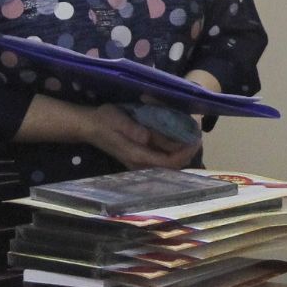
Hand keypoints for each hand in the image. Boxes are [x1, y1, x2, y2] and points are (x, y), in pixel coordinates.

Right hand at [81, 104, 201, 169]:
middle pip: (172, 166)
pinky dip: (174, 152)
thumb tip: (147, 136)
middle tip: (197, 136)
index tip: (195, 139)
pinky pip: (162, 160)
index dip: (185, 152)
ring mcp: (140, 163)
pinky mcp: (140, 159)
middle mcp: (140, 164)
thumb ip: (132, 129)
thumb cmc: (104, 121)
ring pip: (168, 165)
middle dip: (187, 153)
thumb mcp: (116, 119)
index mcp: (137, 155)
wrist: (89, 127)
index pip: (168, 162)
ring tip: (191, 136)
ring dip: (182, 153)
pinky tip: (178, 139)